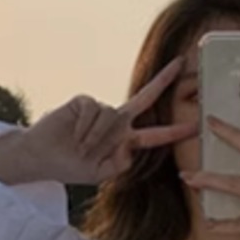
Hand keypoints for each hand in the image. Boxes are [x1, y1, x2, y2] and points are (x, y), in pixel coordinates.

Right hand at [14, 58, 196, 185]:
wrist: (43, 157)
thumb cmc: (71, 167)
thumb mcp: (99, 174)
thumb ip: (119, 164)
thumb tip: (130, 148)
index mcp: (125, 141)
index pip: (155, 135)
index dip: (174, 132)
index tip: (196, 127)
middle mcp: (118, 122)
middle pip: (145, 98)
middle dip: (163, 81)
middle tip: (181, 64)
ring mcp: (102, 110)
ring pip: (111, 117)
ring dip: (96, 137)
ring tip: (81, 148)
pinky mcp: (85, 101)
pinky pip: (94, 110)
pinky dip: (85, 127)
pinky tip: (75, 135)